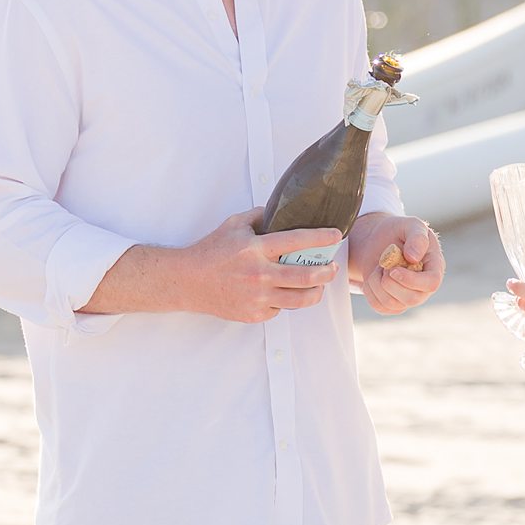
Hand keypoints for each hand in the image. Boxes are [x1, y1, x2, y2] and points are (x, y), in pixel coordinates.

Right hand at [181, 210, 340, 322]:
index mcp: (256, 249)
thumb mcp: (233, 225)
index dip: (322, 238)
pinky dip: (286, 301)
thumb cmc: (211, 251)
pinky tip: (286, 293)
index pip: (297, 241)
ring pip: (300, 299)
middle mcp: (260, 274)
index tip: (336, 236)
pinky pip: (281, 309)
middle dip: (327, 272)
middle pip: (307, 276)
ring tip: (319, 285)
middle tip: (333, 268)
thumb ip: (259, 216)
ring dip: (316, 291)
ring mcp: (258, 297)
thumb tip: (281, 211)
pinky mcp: (254, 314)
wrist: (189, 281)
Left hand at [351, 212, 444, 314]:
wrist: (379, 240)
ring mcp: (408, 298)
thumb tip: (414, 258)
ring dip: (378, 283)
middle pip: (412, 299)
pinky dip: (370, 289)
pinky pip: (379, 306)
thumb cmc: (399, 232)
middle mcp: (424, 287)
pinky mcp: (392, 305)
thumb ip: (417, 237)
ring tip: (380, 267)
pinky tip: (374, 276)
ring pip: (393, 304)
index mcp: (434, 268)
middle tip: (384, 263)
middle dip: (391, 282)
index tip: (393, 270)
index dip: (412, 280)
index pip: (431, 283)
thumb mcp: (411, 225)